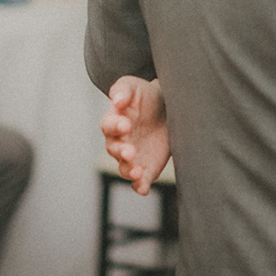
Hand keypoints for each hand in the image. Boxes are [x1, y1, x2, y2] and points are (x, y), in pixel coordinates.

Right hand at [103, 76, 170, 194]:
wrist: (167, 108)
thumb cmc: (145, 96)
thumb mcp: (133, 86)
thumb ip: (123, 90)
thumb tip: (117, 101)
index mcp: (114, 121)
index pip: (108, 126)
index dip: (115, 126)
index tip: (126, 125)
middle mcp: (120, 142)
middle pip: (114, 150)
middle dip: (121, 151)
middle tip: (130, 151)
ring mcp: (132, 157)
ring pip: (124, 168)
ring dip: (129, 171)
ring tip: (137, 171)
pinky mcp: (146, 167)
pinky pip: (140, 181)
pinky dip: (140, 186)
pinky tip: (144, 189)